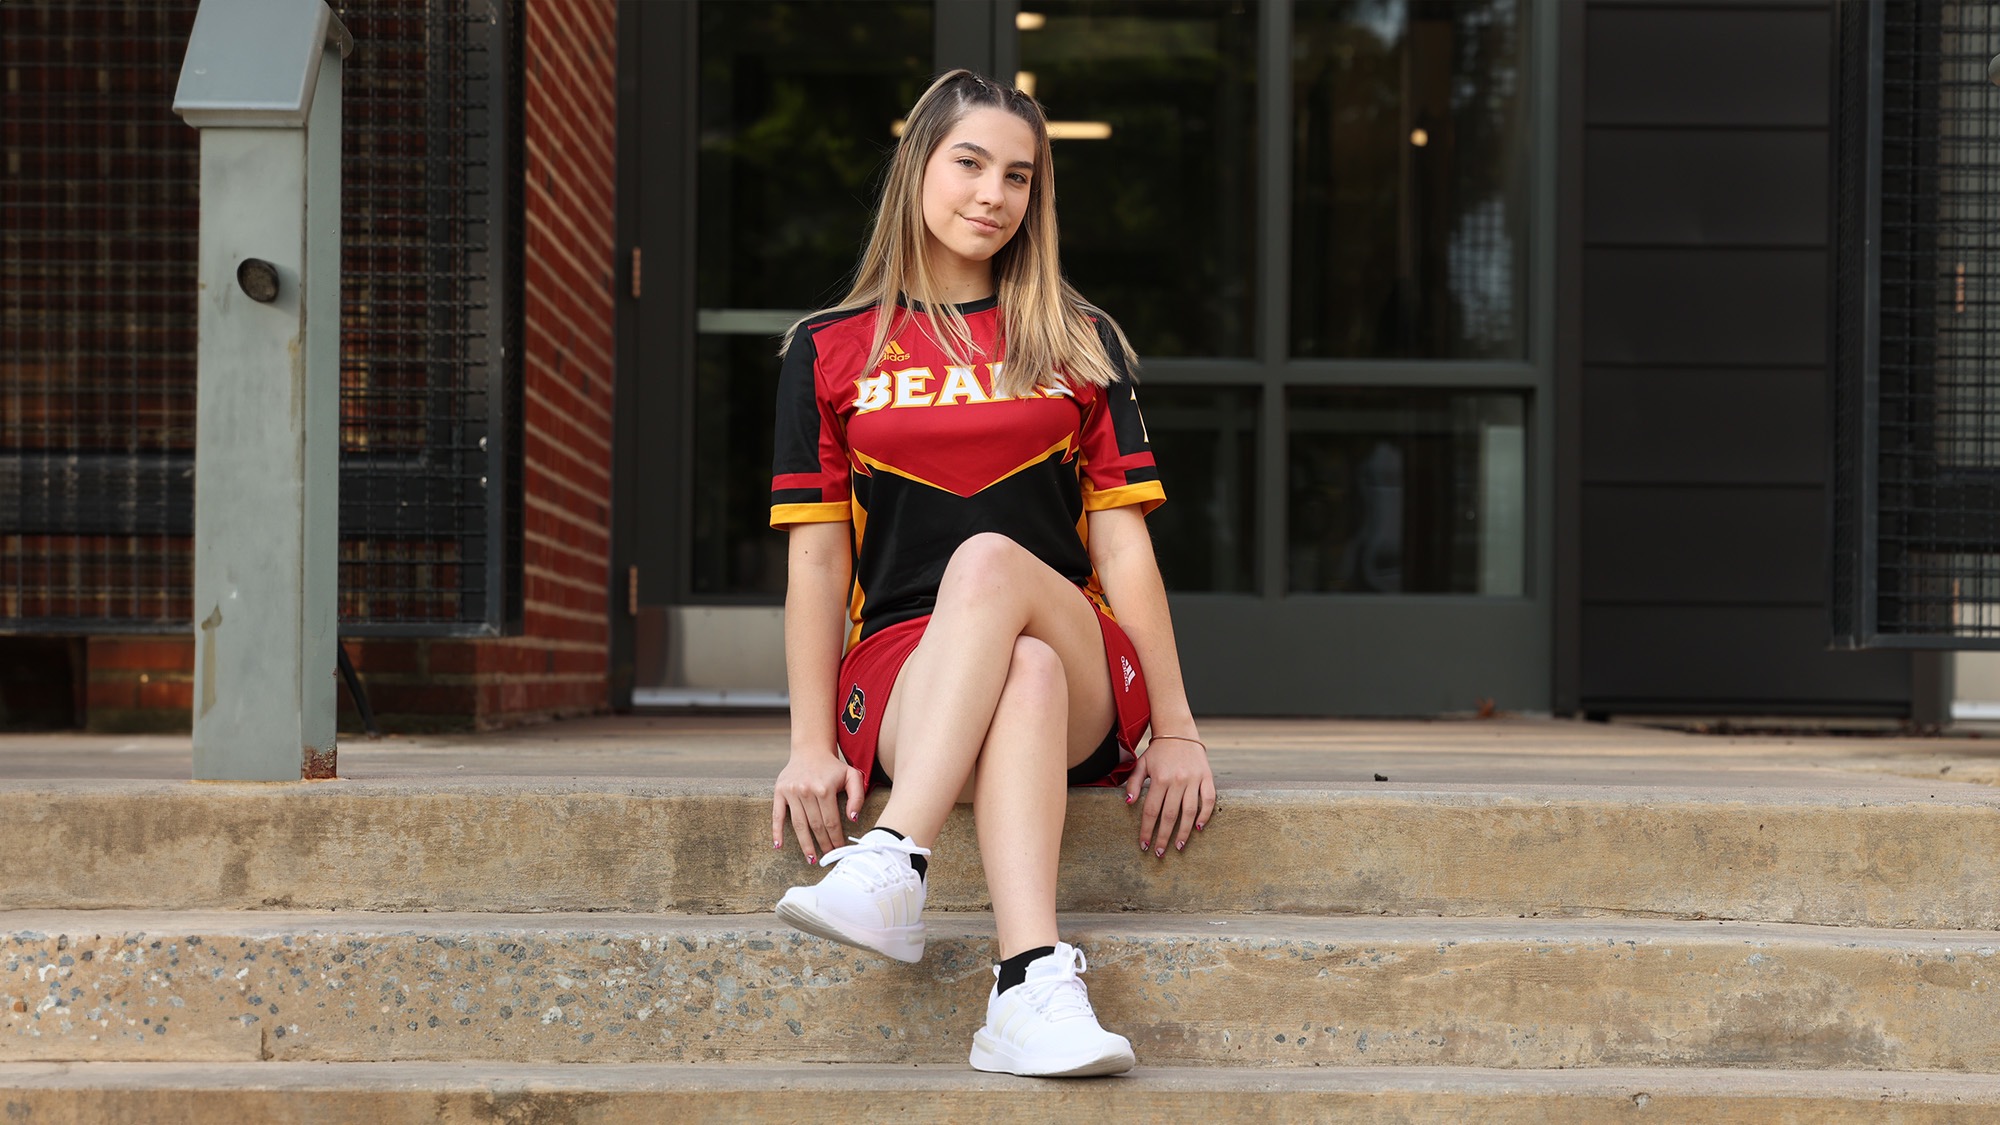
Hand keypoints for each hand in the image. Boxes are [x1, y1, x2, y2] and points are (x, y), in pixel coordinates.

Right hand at [772, 748, 863, 864]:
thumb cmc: (833, 767)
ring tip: (811, 859)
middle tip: (829, 857)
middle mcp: (806, 790)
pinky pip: (777, 815)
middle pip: (816, 825)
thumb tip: (853, 819)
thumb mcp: (852, 776)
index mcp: (825, 789)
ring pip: (799, 824)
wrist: (810, 750)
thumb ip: (857, 796)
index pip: (831, 821)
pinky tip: (779, 846)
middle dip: (823, 844)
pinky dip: (776, 831)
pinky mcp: (779, 792)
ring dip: (805, 844)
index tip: (840, 849)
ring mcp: (791, 792)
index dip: (836, 838)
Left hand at [1123, 735, 1214, 857]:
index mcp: (1159, 779)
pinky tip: (1198, 828)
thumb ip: (1133, 783)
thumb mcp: (1141, 764)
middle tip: (1160, 853)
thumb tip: (1128, 803)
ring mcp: (1193, 779)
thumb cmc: (1158, 751)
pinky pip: (1208, 800)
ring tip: (1179, 846)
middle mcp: (1177, 780)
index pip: (1151, 811)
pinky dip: (1205, 815)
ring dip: (1184, 832)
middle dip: (1164, 837)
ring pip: (1190, 811)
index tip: (1144, 845)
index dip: (1147, 830)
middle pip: (1170, 815)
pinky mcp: (1207, 777)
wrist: (1178, 731)